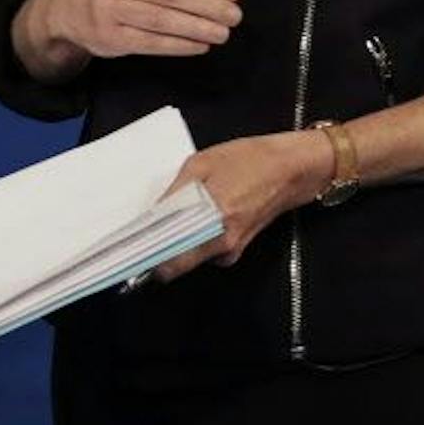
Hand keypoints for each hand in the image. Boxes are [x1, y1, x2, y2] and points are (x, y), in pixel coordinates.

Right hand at [19, 0, 242, 79]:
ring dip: (197, 27)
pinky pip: (150, 42)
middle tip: (234, 15)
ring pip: (162, 19)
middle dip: (208, 5)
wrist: (70, 5)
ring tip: (222, 33)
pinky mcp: (108, 35)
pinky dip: (179, 45)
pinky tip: (199, 45)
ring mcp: (108, 7)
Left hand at [151, 130, 332, 284]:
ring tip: (171, 218)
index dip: (148, 255)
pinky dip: (194, 238)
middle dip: (158, 251)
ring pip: (189, 257)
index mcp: (213, 221)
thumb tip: (154, 215)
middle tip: (145, 234)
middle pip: (176, 263)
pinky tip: (197, 217)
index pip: (170, 257)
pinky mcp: (237, 249)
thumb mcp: (202, 164)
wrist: (291, 170)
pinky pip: (204, 251)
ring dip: (176, 243)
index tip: (132, 249)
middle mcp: (221, 244)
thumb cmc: (248, 161)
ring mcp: (231, 251)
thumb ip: (175, 192)